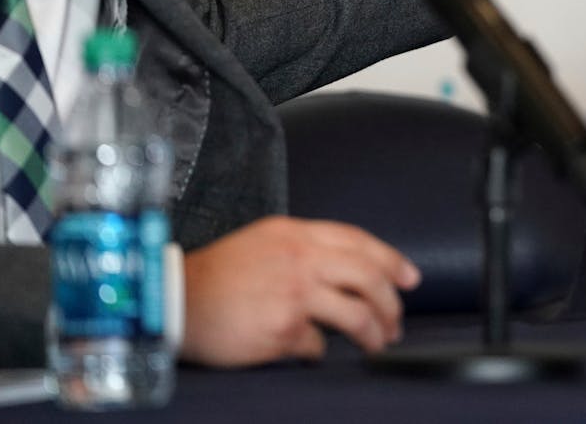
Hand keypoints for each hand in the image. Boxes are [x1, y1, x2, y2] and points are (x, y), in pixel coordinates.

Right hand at [180, 216, 420, 366]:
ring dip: (373, 333)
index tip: (409, 278)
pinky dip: (318, 351)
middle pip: (368, 277)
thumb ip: (303, 249)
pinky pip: (317, 345)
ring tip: (377, 343)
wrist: (175, 299)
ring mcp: (294, 293)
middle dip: (391, 303)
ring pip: (357, 313)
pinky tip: (309, 351)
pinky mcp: (284, 328)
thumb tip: (344, 270)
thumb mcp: (263, 241)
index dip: (391, 260)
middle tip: (396, 321)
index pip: (359, 242)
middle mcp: (300, 259)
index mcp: (296, 234)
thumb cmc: (216, 275)